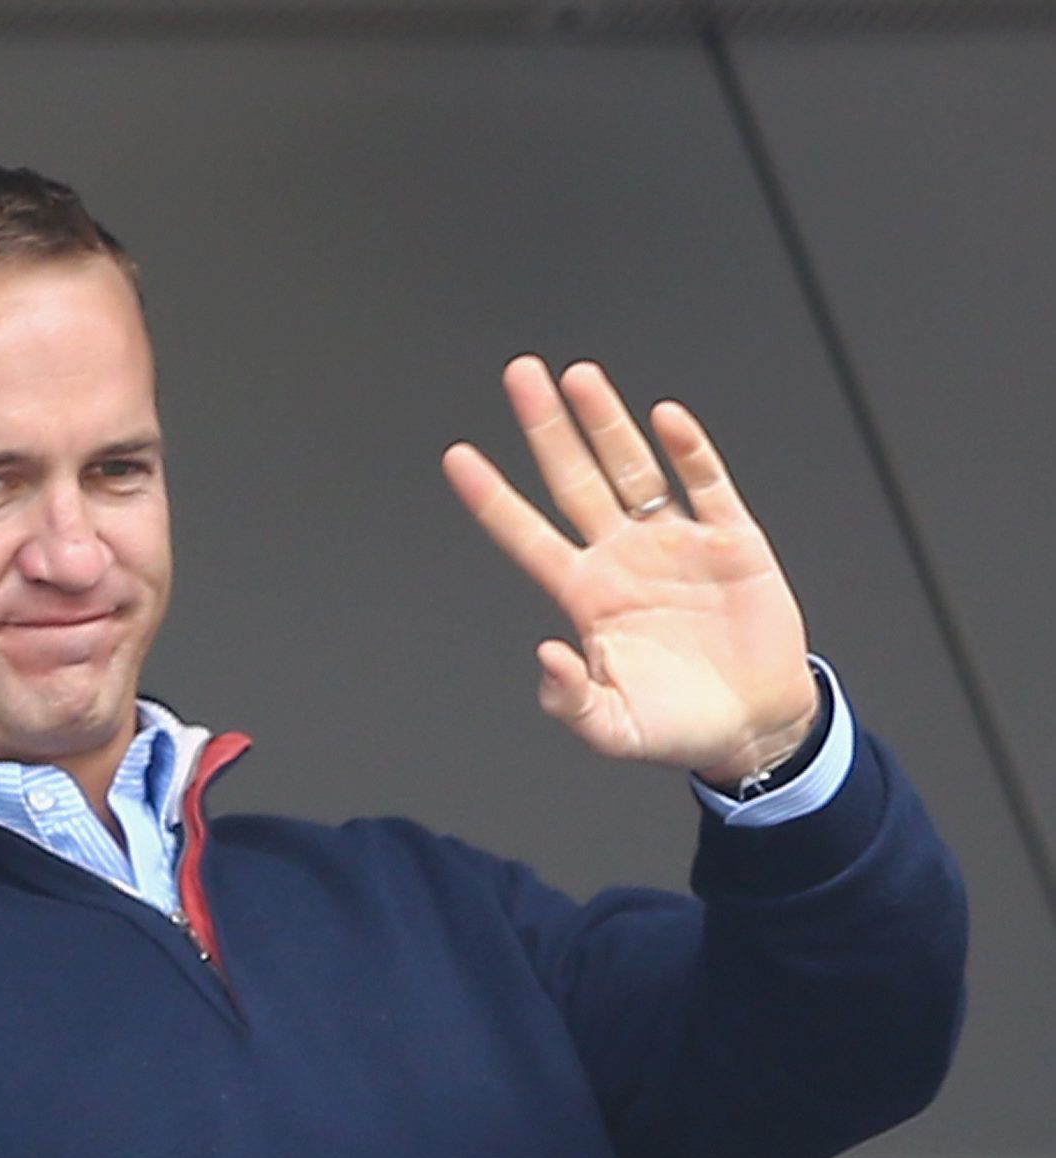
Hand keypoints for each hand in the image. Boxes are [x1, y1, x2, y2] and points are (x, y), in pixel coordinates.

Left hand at [442, 355, 818, 787]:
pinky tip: (667, 419)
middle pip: (575, 480)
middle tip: (520, 375)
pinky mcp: (732, 540)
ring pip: (633, 469)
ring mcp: (676, 543)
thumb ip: (569, 699)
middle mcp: (623, 557)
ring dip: (607, 423)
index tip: (458, 457)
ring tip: (580, 378)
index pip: (526, 535)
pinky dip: (688, 452)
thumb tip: (546, 654)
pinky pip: (706, 485)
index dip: (492, 498)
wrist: (753, 726)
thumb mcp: (610, 728)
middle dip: (547, 429)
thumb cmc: (675, 727)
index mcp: (586, 595)